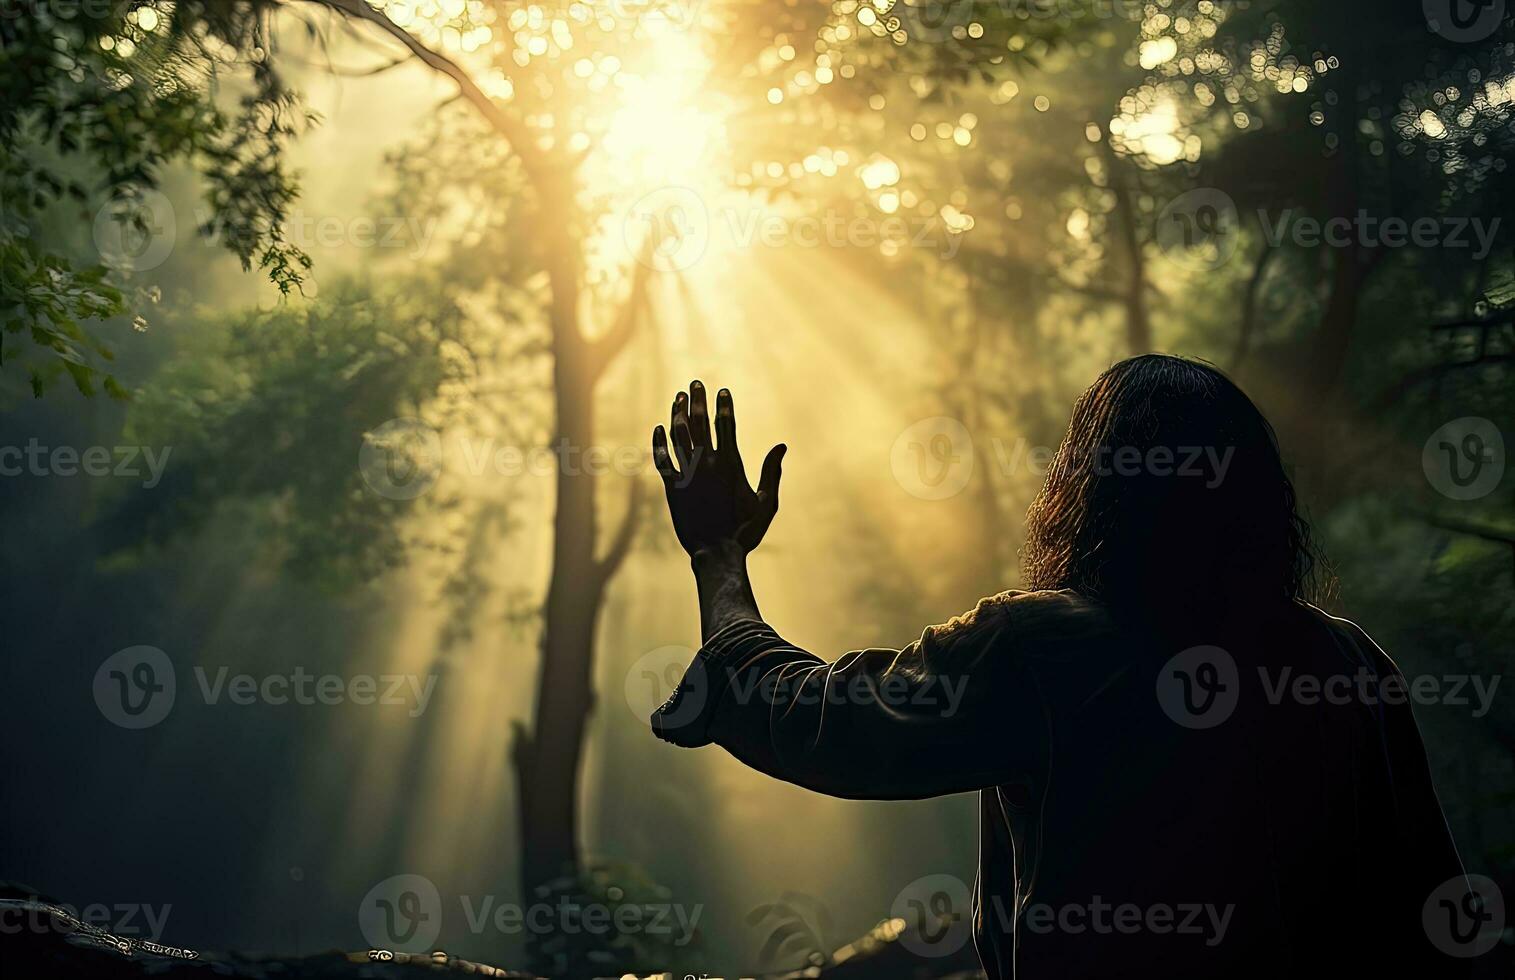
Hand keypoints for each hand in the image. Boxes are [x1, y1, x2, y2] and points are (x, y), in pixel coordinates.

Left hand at [653, 381, 784, 560]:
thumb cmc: (745, 531)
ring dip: (677, 414)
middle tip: (695, 384)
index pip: (726, 425)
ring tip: (677, 398)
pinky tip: (658, 428)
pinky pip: (662, 458)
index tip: (721, 391)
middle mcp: (707, 463)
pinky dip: (659, 442)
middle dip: (697, 400)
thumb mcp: (766, 502)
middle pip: (699, 422)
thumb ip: (772, 472)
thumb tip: (781, 446)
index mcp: (731, 463)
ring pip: (678, 435)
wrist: (717, 552)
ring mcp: (687, 474)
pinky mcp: (672, 487)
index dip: (723, 405)